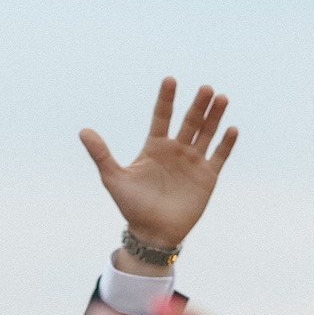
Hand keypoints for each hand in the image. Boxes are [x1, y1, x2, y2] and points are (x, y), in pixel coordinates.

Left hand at [80, 79, 236, 251]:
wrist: (153, 234)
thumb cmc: (132, 206)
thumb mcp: (114, 179)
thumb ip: (101, 154)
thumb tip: (82, 131)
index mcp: (155, 146)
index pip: (162, 116)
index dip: (166, 98)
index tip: (170, 80)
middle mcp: (176, 149)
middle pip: (189, 121)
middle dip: (197, 105)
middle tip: (205, 89)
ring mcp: (193, 162)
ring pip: (206, 133)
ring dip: (214, 117)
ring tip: (220, 98)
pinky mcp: (207, 177)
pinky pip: (219, 156)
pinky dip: (225, 144)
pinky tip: (231, 129)